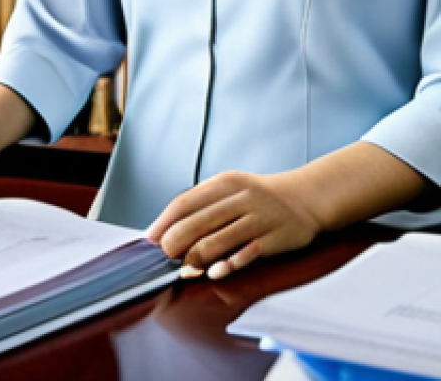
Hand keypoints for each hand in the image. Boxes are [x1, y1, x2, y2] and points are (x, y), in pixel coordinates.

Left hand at [146, 170, 321, 280]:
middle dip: (176, 241)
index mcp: (222, 184)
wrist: (305, 198)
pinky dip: (228, 264)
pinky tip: (215, 272)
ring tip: (184, 268)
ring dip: (197, 257)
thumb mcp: (228, 190)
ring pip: (219, 239)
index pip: (184, 203)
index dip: (164, 222)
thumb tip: (167, 229)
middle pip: (198, 221)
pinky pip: (247, 253)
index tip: (150, 240)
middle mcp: (239, 198)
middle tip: (165, 257)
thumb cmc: (258, 197)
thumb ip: (202, 206)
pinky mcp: (273, 238)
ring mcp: (257, 218)